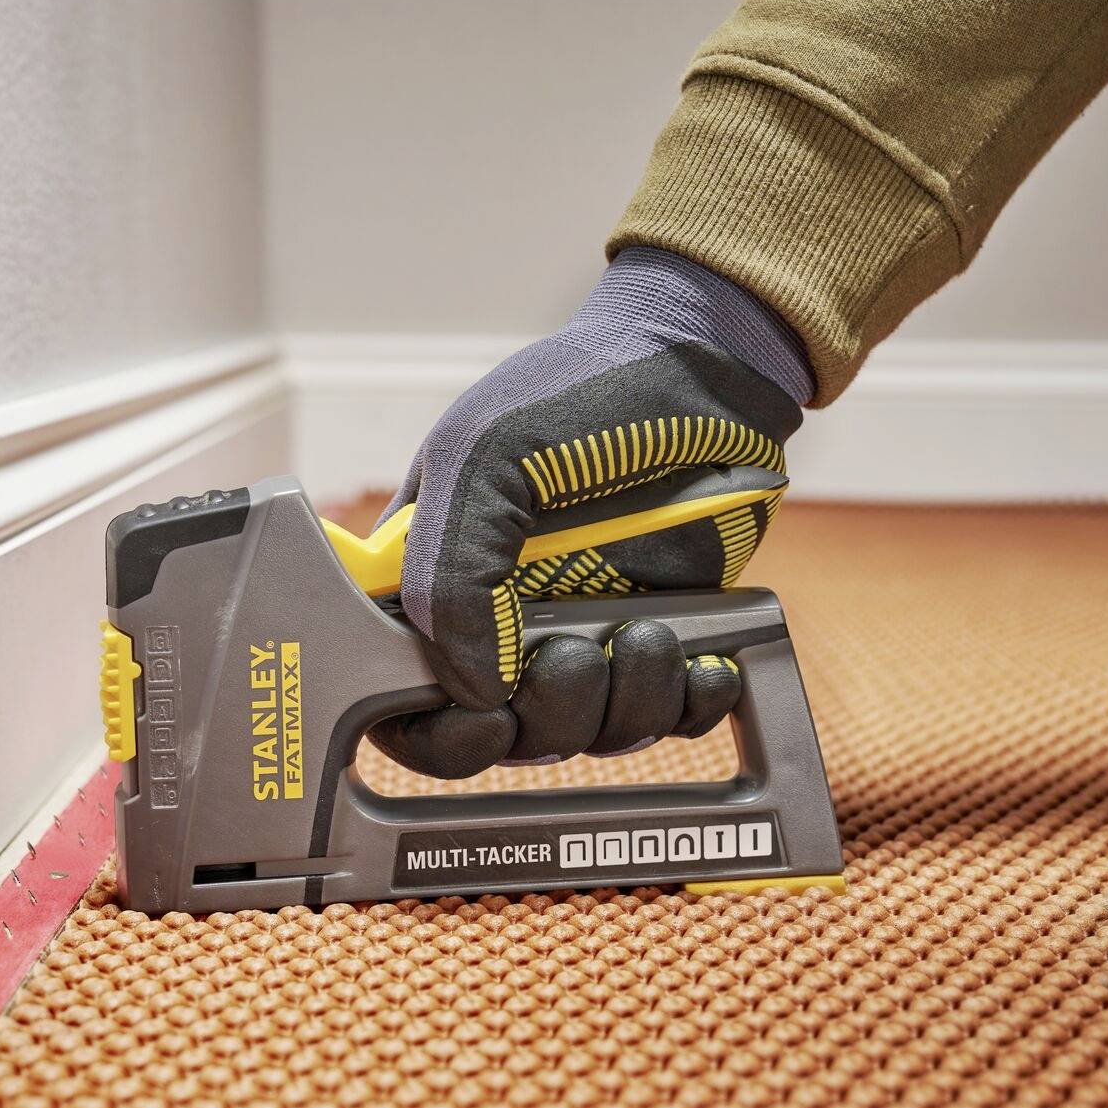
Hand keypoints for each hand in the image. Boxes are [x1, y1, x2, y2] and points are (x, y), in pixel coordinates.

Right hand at [370, 247, 811, 777]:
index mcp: (436, 584)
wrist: (701, 371)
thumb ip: (450, 576)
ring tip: (645, 633)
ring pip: (587, 734)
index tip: (482, 711)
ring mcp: (584, 635)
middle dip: (542, 718)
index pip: (406, 699)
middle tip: (573, 656)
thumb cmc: (579, 393)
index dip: (436, 729)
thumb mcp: (481, 458)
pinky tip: (699, 663)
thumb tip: (472, 687)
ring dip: (619, 704)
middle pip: (503, 736)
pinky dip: (685, 704)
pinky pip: (669, 716)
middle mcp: (505, 625)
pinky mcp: (661, 641)